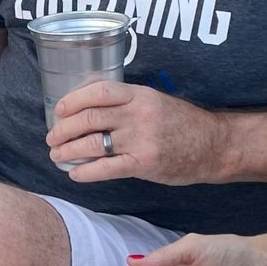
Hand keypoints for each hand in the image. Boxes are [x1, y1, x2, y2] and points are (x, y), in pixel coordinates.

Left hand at [46, 82, 235, 184]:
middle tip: (51, 137)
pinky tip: (75, 173)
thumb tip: (89, 111)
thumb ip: (127, 104)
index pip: (99, 91)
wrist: (215, 145)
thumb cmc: (183, 124)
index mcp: (140, 94)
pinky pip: (107, 168)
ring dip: (68, 150)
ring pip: (93, 143)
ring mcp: (141, 139)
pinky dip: (86, 171)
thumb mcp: (155, 102)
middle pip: (89, 117)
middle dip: (63, 128)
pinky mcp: (145, 163)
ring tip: (57, 156)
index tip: (59, 110)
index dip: (73, 100)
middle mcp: (139, 114)